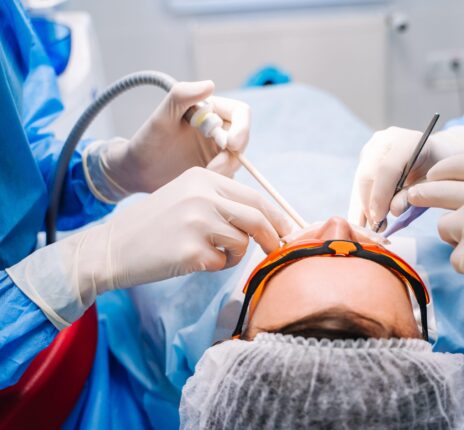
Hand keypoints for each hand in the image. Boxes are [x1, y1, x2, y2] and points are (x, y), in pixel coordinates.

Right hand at [7, 167, 291, 328]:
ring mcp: (197, 222)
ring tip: (211, 254)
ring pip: (242, 242)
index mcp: (203, 179)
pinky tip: (193, 261)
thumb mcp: (185, 195)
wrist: (111, 247)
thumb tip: (264, 215)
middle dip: (273, 237)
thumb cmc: (153, 225)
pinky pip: (222, 263)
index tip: (287, 230)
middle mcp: (202, 195)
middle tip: (279, 250)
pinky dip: (216, 266)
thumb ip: (220, 198)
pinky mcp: (192, 250)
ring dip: (235, 254)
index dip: (277, 216)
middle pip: (257, 217)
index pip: (254, 197)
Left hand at [83, 81, 250, 201]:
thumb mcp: (161, 117)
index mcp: (210, 111)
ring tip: (200, 176)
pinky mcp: (216, 172)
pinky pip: (229, 178)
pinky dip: (220, 182)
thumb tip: (210, 84)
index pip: (241, 113)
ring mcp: (218, 152)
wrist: (138, 171)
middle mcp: (218, 130)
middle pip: (243, 140)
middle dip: (231, 156)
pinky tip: (200, 184)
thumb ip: (181, 96)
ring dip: (224, 171)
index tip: (231, 144)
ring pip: (237, 161)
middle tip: (212, 169)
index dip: (242, 128)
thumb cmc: (147, 140)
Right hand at [348, 125, 463, 227]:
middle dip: (369, 204)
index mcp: (406, 141)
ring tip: (371, 226)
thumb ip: (413, 196)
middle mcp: (384, 140)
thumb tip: (392, 210)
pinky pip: (359, 182)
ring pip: (360, 180)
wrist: (436, 153)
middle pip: (367, 174)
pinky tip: (364, 220)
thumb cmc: (438, 170)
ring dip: (362, 205)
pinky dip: (360, 202)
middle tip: (376, 227)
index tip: (379, 218)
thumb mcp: (432, 184)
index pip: (386, 169)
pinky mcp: (365, 157)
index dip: (380, 195)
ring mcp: (372, 147)